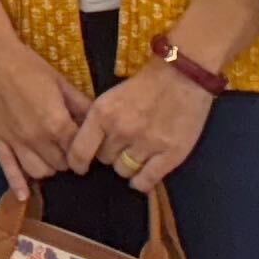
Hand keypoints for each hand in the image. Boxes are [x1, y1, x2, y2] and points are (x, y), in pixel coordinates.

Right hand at [0, 15, 89, 183]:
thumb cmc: (27, 64)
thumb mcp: (60, 81)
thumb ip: (80, 105)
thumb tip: (98, 122)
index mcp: (56, 123)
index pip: (79, 152)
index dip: (84, 150)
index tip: (84, 145)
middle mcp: (37, 138)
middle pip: (60, 165)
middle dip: (66, 158)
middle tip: (65, 146)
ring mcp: (14, 142)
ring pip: (38, 172)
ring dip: (47, 168)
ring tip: (48, 155)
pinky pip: (8, 169)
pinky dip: (17, 186)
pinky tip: (24, 197)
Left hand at [68, 62, 216, 188]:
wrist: (181, 76)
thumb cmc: (144, 84)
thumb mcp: (111, 97)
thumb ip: (99, 119)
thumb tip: (85, 144)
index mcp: (103, 113)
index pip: (80, 151)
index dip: (77, 162)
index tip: (80, 166)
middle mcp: (122, 131)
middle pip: (104, 159)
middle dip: (109, 154)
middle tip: (120, 146)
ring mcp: (147, 144)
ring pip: (124, 171)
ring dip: (126, 166)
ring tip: (134, 155)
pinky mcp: (171, 154)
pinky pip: (146, 180)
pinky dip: (141, 182)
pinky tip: (142, 175)